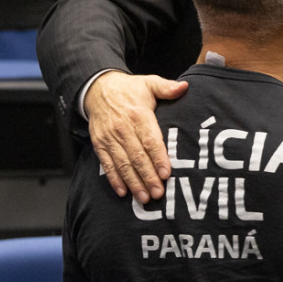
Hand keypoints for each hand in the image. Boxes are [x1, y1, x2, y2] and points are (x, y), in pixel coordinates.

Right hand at [85, 71, 187, 202]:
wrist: (98, 89)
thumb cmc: (129, 89)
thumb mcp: (149, 83)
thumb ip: (166, 87)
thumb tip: (184, 87)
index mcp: (138, 115)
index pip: (150, 140)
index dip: (158, 157)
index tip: (166, 173)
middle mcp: (123, 129)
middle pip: (137, 156)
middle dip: (148, 177)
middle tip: (158, 193)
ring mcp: (109, 138)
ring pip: (123, 164)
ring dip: (133, 182)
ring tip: (144, 198)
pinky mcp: (100, 144)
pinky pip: (107, 164)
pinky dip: (114, 179)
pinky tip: (123, 192)